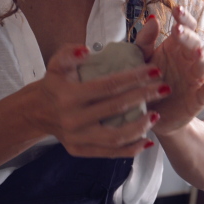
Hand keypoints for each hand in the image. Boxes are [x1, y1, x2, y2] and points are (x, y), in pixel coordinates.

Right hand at [16, 44, 168, 157]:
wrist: (38, 111)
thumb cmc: (56, 83)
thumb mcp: (57, 63)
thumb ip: (70, 52)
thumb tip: (86, 50)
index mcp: (69, 95)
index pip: (108, 86)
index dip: (133, 78)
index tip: (154, 71)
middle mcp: (73, 118)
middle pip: (116, 108)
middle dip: (144, 97)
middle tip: (164, 88)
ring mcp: (77, 137)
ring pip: (115, 137)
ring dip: (140, 127)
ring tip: (157, 114)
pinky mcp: (80, 151)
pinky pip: (109, 153)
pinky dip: (130, 149)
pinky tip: (147, 141)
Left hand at [135, 6, 203, 135]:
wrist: (149, 113)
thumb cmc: (146, 81)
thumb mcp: (141, 59)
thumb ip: (145, 40)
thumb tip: (151, 17)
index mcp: (176, 47)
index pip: (185, 27)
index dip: (184, 18)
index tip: (176, 9)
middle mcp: (189, 59)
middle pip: (195, 43)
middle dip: (188, 36)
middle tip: (177, 30)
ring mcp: (196, 78)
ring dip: (203, 57)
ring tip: (196, 52)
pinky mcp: (198, 97)